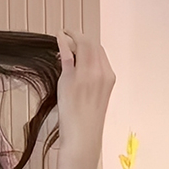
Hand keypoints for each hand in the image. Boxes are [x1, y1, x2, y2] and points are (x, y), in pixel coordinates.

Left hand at [55, 28, 115, 155]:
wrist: (82, 135)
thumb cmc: (85, 120)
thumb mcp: (94, 97)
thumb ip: (90, 81)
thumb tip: (77, 69)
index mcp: (109, 76)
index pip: (100, 51)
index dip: (88, 44)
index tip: (78, 43)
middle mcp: (101, 72)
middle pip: (92, 44)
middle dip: (81, 36)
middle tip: (69, 33)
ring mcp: (87, 75)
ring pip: (82, 45)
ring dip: (72, 36)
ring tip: (63, 34)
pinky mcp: (72, 79)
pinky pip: (68, 53)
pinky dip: (64, 41)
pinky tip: (59, 35)